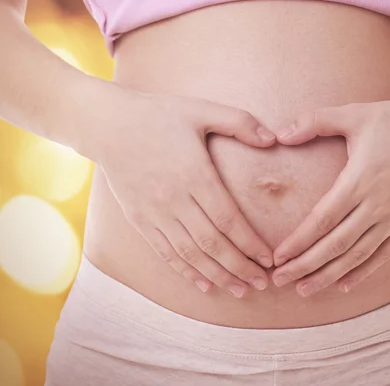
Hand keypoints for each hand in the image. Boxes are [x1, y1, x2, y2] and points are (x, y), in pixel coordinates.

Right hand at [89, 88, 276, 297]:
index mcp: (195, 174)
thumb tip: (273, 139)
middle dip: (240, 267)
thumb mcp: (201, 109)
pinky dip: (185, 271)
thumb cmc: (159, 114)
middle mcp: (175, 199)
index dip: (250, 243)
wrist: (106, 125)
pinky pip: (165, 252)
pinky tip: (204, 284)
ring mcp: (154, 213)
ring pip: (190, 254)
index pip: (228, 219)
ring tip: (240, 290)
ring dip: (217, 275)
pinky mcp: (139, 220)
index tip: (269, 259)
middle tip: (262, 283)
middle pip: (212, 243)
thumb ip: (240, 122)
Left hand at [271, 95, 389, 296]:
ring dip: (329, 275)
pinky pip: (384, 254)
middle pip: (335, 245)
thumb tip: (279, 135)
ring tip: (305, 290)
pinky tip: (345, 285)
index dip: (298, 242)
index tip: (278, 258)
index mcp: (359, 181)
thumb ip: (313, 122)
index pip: (321, 220)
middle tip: (280, 280)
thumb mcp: (353, 115)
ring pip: (357, 255)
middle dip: (305, 266)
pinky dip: (363, 271)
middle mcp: (377, 205)